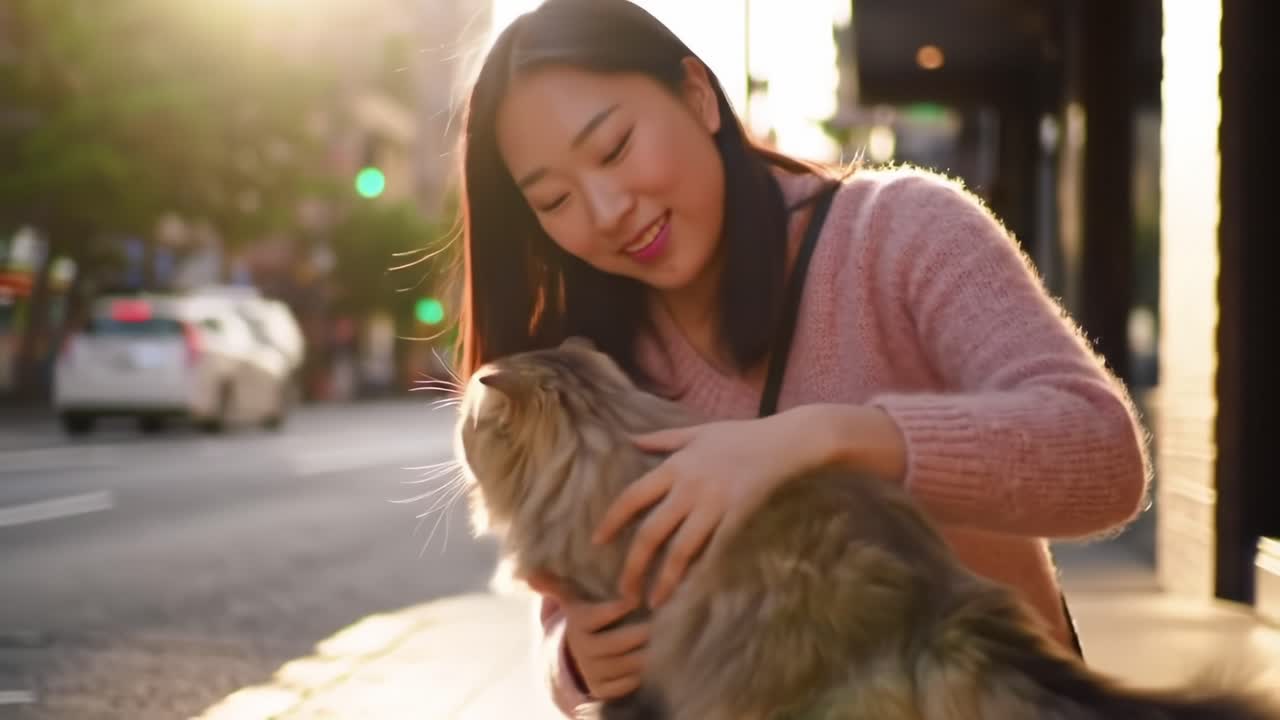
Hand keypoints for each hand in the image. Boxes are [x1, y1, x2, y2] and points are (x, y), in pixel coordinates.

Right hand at [527, 573, 649, 699]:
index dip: (619, 608)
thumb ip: (555, 585)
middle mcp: (583, 649)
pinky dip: (641, 675)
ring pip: (624, 665)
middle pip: (616, 644)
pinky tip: (656, 661)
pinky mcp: (602, 689)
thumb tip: (529, 573)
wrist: (572, 655)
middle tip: (661, 623)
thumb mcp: (569, 599)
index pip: (597, 616)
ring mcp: (592, 671)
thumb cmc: (582, 617)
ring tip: (666, 641)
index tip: (636, 598)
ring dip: (646, 655)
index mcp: (577, 623)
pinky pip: (626, 685)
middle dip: (641, 634)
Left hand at [593, 411, 817, 608]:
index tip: (597, 542)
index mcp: (675, 465)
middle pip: (651, 532)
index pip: (632, 497)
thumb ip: (663, 439)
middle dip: (633, 565)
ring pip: (680, 550)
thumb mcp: (698, 432)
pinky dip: (698, 573)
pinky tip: (689, 591)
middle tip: (622, 591)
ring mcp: (714, 506)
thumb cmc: (742, 435)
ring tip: (653, 602)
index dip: (612, 521)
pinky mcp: (736, 520)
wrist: (786, 443)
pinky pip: (712, 551)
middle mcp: (689, 488)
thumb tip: (632, 441)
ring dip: (664, 579)